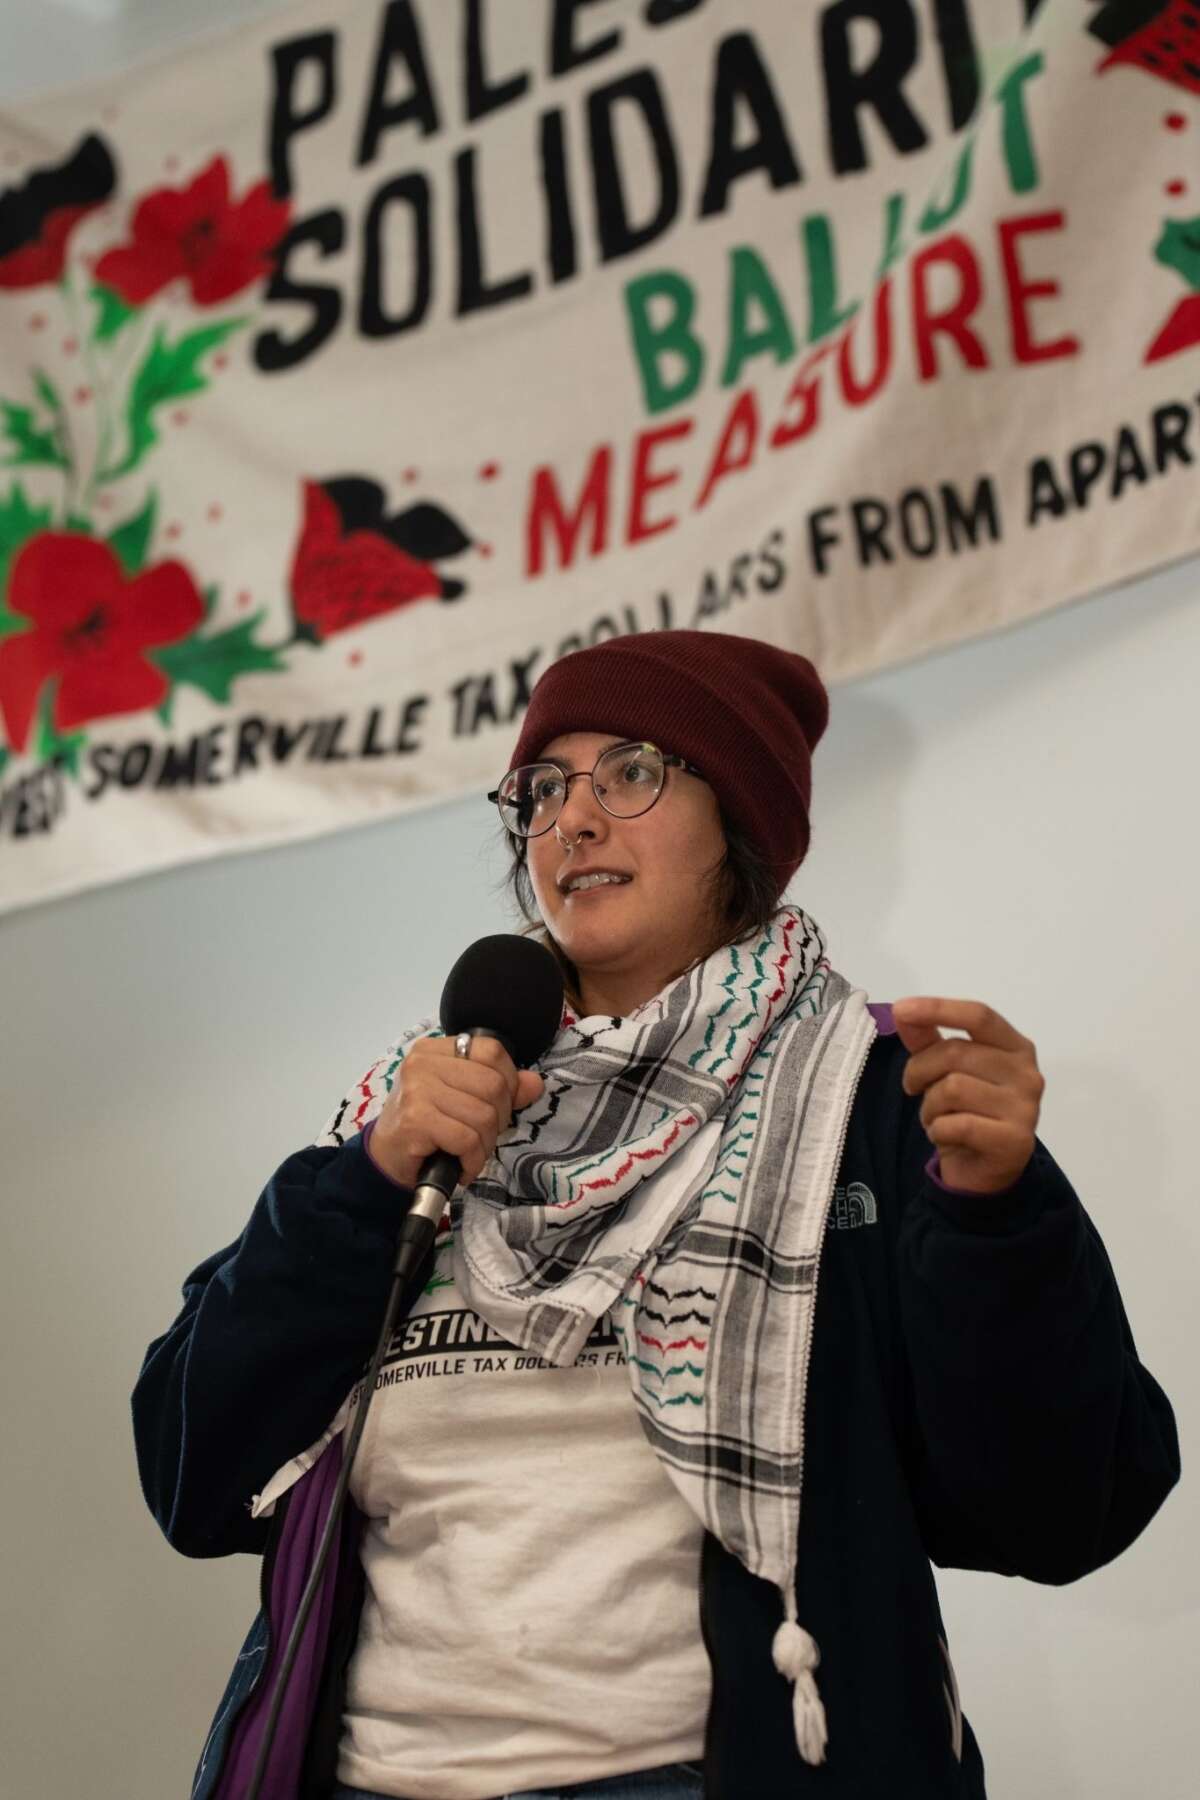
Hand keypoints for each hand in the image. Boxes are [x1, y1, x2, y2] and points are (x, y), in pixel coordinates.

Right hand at [368, 1035, 544, 1189]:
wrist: (384, 1159)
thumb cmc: (425, 1126)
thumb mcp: (461, 1099)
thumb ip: (499, 1087)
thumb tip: (535, 1083)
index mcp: (435, 1050)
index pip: (491, 1050)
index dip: (508, 1080)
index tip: (497, 1106)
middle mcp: (422, 1063)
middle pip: (493, 1084)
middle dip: (498, 1119)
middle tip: (481, 1137)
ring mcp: (418, 1090)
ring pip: (484, 1115)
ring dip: (484, 1145)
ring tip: (469, 1154)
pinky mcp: (416, 1120)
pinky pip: (467, 1139)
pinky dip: (472, 1160)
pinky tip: (461, 1166)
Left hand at [892, 998, 1043, 1194]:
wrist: (986, 1170)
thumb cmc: (967, 1110)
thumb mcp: (946, 1070)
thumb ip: (928, 1039)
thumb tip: (903, 1011)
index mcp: (1015, 1046)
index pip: (979, 1016)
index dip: (938, 1008)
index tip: (901, 1008)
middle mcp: (1027, 1073)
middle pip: (956, 1053)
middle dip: (919, 1070)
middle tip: (913, 1088)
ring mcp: (1025, 1107)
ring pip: (953, 1089)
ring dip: (929, 1106)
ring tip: (935, 1117)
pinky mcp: (1015, 1140)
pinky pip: (957, 1125)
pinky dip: (938, 1130)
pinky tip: (945, 1135)